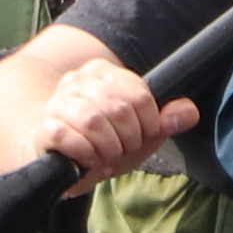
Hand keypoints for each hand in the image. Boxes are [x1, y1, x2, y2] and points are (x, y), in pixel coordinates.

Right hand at [32, 58, 174, 181]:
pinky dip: (84, 153)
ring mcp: (57, 102)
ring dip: (107, 148)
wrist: (61, 158)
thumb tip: (189, 114)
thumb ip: (168, 120)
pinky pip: (65, 136)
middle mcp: (78, 81)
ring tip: (106, 156)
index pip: (139, 95)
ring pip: (92, 121)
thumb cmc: (104, 142)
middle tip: (122, 150)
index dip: (148, 124)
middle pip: (118, 109)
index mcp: (104, 73)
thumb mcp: (142, 133)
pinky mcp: (44, 127)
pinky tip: (87, 159)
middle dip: (128, 140)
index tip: (141, 138)